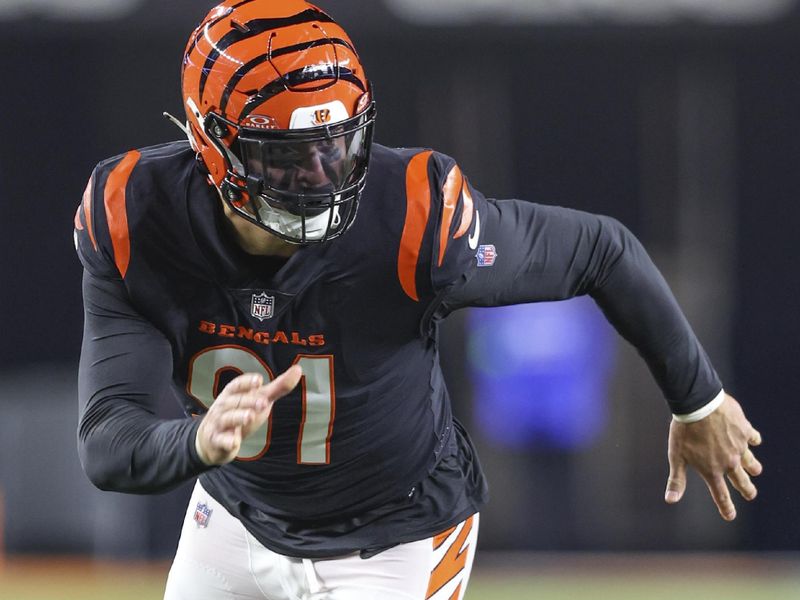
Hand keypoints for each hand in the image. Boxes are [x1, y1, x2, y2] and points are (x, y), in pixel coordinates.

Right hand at [195, 366, 302, 465]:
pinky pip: (221, 441)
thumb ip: (278, 387)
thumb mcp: (258, 399)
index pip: (237, 385)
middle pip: (236, 401)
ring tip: (250, 417)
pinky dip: (227, 441)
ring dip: (238, 417)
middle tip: (263, 402)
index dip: (247, 382)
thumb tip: (298, 369)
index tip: (259, 381)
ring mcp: (219, 424)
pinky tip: (234, 442)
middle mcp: (224, 406)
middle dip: (249, 401)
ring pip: (227, 419)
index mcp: (233, 394)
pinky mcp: (217, 441)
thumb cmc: (240, 413)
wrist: (212, 440)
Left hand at [665, 393, 761, 520]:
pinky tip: (753, 439)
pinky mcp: (745, 431)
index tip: (730, 516)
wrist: (698, 405)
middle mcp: (729, 462)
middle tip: (750, 494)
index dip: (726, 508)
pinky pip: (753, 438)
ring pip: (751, 462)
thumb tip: (670, 500)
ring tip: (755, 470)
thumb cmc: (684, 431)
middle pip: (742, 482)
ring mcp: (739, 446)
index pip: (720, 495)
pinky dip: (753, 440)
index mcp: (712, 470)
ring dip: (753, 468)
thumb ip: (676, 479)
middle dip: (747, 490)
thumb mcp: (676, 456)